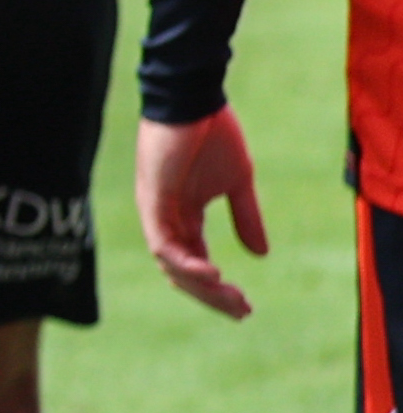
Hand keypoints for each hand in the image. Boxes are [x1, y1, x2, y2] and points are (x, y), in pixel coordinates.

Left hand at [139, 108, 267, 318]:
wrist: (196, 100)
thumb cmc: (213, 134)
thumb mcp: (238, 183)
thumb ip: (245, 218)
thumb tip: (261, 255)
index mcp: (183, 216)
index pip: (195, 263)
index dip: (218, 289)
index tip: (246, 307)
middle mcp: (165, 219)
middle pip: (182, 272)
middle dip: (212, 296)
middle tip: (242, 311)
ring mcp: (155, 211)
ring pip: (170, 264)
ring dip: (200, 286)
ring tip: (231, 298)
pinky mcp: (152, 200)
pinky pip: (162, 242)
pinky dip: (184, 262)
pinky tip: (212, 274)